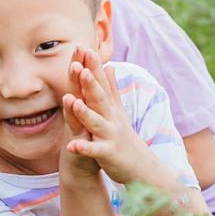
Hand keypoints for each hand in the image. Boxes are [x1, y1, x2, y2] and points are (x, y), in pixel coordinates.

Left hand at [62, 48, 150, 184]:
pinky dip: (84, 149)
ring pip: (96, 122)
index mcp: (111, 108)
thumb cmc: (126, 137)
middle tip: (80, 66)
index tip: (86, 48)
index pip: (102, 83)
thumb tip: (110, 66)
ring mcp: (110, 135)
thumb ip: (112, 88)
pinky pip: (94, 151)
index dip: (94, 67)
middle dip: (90, 82)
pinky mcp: (108, 154)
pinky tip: (72, 146)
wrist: (142, 167)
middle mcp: (112, 118)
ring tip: (72, 101)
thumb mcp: (119, 110)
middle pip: (100, 98)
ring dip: (84, 112)